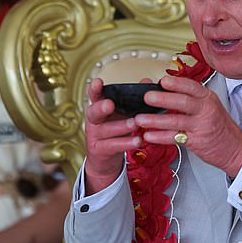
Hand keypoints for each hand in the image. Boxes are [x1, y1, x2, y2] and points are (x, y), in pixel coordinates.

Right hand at [83, 78, 140, 193]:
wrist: (105, 161)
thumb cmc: (116, 131)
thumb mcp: (123, 114)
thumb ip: (133, 98)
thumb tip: (147, 81)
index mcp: (99, 107)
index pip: (94, 96)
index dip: (94, 89)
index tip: (98, 82)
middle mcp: (94, 120)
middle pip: (94, 112)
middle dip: (101, 108)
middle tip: (110, 104)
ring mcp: (95, 136)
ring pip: (106, 130)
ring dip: (121, 126)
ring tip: (135, 124)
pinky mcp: (100, 150)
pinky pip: (112, 146)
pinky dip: (125, 143)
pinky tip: (137, 141)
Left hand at [135, 75, 241, 177]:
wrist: (235, 149)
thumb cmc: (218, 125)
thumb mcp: (208, 106)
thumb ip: (187, 98)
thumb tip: (160, 89)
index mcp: (207, 98)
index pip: (191, 86)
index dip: (176, 83)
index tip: (162, 80)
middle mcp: (205, 110)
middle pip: (182, 101)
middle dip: (162, 98)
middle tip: (146, 97)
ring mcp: (202, 126)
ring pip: (176, 121)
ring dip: (155, 120)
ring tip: (140, 119)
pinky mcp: (197, 141)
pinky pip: (175, 138)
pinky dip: (160, 137)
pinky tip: (149, 135)